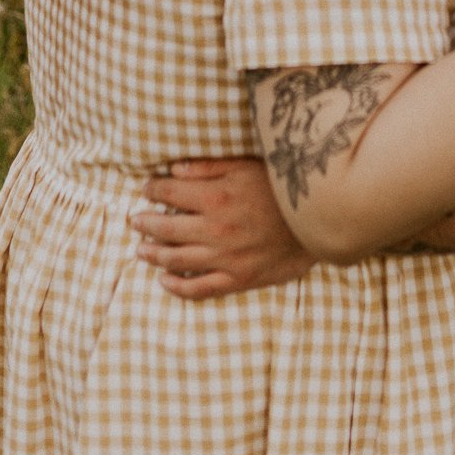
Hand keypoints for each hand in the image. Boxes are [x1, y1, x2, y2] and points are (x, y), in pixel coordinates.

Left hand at [129, 158, 315, 298]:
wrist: (319, 219)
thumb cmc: (283, 187)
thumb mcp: (246, 165)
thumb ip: (208, 168)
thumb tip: (173, 169)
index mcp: (215, 198)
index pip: (170, 194)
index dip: (153, 190)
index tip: (144, 189)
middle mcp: (215, 230)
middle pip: (167, 228)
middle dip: (146, 223)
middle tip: (134, 220)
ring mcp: (225, 258)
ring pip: (177, 259)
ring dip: (154, 254)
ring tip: (140, 250)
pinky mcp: (238, 279)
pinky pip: (199, 289)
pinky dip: (177, 287)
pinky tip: (164, 281)